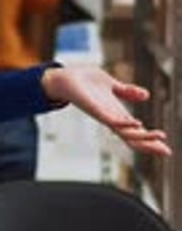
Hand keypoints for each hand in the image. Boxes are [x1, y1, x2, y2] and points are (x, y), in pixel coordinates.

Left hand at [41, 65, 170, 156]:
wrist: (63, 78)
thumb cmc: (85, 82)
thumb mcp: (112, 85)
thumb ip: (127, 91)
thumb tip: (146, 95)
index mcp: (116, 114)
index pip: (136, 131)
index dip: (150, 139)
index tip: (166, 148)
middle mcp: (110, 118)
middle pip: (133, 137)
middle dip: (150, 145)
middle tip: (166, 152)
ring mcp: (102, 116)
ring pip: (125, 131)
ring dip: (142, 135)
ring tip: (159, 136)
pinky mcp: (94, 109)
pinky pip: (111, 119)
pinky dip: (124, 122)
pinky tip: (137, 123)